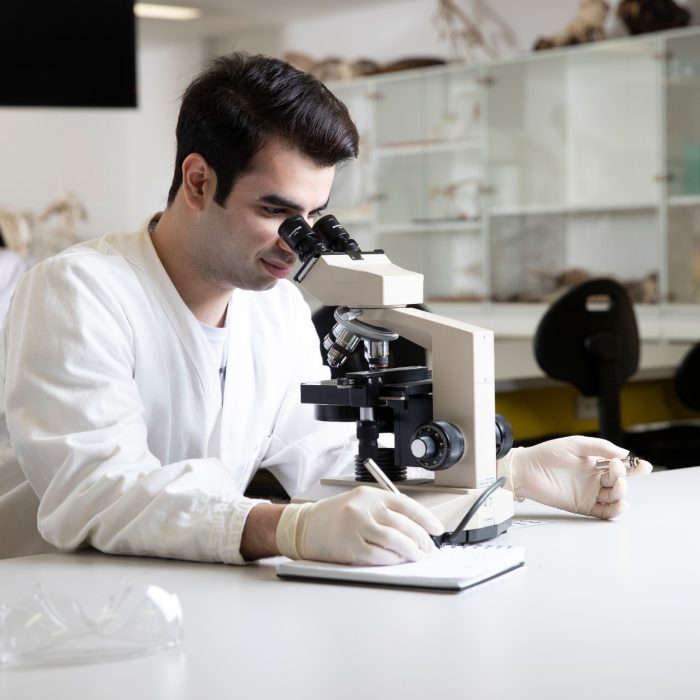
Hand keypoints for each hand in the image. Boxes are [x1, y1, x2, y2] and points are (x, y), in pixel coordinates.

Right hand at [276, 486, 444, 564]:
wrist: (303, 526)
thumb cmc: (334, 516)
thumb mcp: (359, 502)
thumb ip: (384, 511)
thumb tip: (414, 529)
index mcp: (370, 495)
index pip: (407, 505)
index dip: (426, 518)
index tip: (437, 529)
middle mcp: (364, 508)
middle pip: (404, 525)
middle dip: (421, 539)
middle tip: (428, 548)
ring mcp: (357, 528)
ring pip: (395, 541)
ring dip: (411, 551)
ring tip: (417, 557)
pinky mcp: (350, 547)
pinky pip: (379, 556)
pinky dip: (393, 560)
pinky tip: (398, 562)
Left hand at [497, 436, 651, 518]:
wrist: (526, 469)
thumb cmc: (547, 453)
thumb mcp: (575, 444)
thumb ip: (599, 447)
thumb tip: (624, 454)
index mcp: (595, 463)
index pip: (619, 466)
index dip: (633, 467)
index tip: (643, 466)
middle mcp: (594, 479)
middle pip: (619, 482)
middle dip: (623, 477)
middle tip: (616, 471)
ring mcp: (589, 493)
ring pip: (614, 497)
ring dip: (621, 493)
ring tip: (618, 486)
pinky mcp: (583, 506)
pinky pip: (604, 512)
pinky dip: (614, 510)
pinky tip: (620, 505)